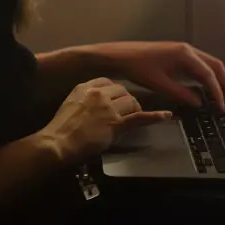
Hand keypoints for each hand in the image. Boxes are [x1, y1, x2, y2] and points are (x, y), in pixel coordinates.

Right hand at [38, 78, 173, 165]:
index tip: (117, 99)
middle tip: (125, 112)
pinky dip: (154, 116)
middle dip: (126, 100)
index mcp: (86, 87)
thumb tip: (97, 104)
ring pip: (132, 102)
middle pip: (123, 91)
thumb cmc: (61, 128)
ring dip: (134, 110)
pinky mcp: (116, 123)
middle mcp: (99, 93)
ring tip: (131, 118)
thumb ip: (86, 100)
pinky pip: (139, 117)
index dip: (116, 91)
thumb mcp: (71, 104)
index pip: (109, 82)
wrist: (58, 142)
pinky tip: (166, 115)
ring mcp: (109, 108)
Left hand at [101, 41, 224, 110]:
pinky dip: (208, 77)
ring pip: (209, 64)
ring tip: (224, 98)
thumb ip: (182, 94)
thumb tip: (201, 104)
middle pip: (215, 66)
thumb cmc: (138, 68)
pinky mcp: (179, 55)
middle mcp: (188, 50)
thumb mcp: (160, 84)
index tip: (222, 107)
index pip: (208, 74)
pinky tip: (208, 89)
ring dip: (218, 80)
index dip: (217, 92)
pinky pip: (200, 65)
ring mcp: (184, 51)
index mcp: (185, 55)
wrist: (121, 56)